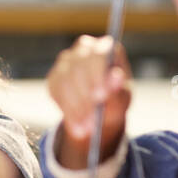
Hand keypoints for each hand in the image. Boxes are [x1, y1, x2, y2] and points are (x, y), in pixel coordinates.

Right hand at [46, 35, 131, 165]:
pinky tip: (77, 126)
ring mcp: (66, 61)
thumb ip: (118, 88)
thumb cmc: (115, 98)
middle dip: (85, 97)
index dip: (97, 75)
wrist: (101, 110)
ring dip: (76, 109)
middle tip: (92, 120)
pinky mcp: (54, 76)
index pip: (98, 54)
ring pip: (65, 82)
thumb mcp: (122, 98)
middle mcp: (84, 48)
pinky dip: (67, 112)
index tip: (100, 97)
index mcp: (106, 48)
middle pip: (78, 68)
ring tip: (87, 129)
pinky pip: (56, 93)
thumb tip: (116, 75)